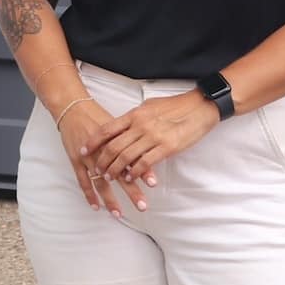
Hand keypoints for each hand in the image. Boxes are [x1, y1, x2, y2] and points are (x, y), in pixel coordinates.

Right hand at [55, 98, 146, 216]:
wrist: (73, 109)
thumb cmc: (97, 116)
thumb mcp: (118, 124)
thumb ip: (132, 139)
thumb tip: (150, 150)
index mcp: (117, 141)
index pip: (132, 159)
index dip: (143, 171)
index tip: (153, 184)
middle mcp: (104, 152)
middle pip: (120, 175)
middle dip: (131, 192)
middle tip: (142, 206)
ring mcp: (89, 158)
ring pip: (101, 182)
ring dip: (110, 199)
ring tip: (119, 214)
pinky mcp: (76, 160)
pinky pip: (83, 181)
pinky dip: (89, 194)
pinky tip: (96, 207)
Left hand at [81, 93, 219, 186]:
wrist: (201, 106)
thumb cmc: (176, 106)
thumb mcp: (149, 107)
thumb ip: (135, 117)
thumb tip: (123, 125)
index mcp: (135, 114)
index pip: (107, 129)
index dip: (93, 141)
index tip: (83, 150)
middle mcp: (141, 125)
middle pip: (114, 146)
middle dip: (102, 160)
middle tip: (96, 170)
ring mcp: (153, 137)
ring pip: (126, 156)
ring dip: (115, 169)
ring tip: (108, 177)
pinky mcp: (167, 147)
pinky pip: (145, 162)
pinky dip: (134, 172)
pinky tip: (130, 178)